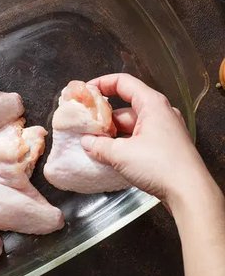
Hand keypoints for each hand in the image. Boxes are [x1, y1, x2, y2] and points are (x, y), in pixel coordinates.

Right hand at [80, 73, 216, 211]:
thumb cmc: (159, 165)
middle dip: (104, 116)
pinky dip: (124, 142)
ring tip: (93, 143)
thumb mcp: (121, 154)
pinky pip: (139, 137)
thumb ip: (99, 145)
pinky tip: (110, 154)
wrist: (190, 193)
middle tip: (85, 125)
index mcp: (152, 104)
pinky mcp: (166, 146)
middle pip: (125, 107)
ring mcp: (165, 129)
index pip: (123, 82)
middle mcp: (160, 112)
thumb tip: (86, 142)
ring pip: (131, 124)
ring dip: (112, 133)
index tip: (85, 92)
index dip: (101, 83)